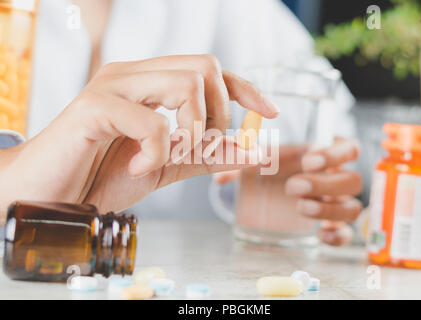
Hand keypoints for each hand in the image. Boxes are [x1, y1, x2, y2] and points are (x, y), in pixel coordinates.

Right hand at [0, 55, 278, 221]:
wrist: (52, 194)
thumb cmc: (103, 176)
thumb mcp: (167, 166)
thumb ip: (207, 156)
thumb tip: (252, 150)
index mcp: (150, 83)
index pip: (210, 70)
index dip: (244, 88)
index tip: (271, 111)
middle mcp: (133, 74)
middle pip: (204, 66)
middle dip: (218, 112)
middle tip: (202, 146)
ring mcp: (113, 85)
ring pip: (184, 83)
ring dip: (193, 129)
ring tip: (170, 156)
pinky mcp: (94, 106)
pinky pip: (152, 122)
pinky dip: (157, 152)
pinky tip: (138, 167)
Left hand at [214, 138, 362, 245]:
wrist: (276, 187)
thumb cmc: (274, 166)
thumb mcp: (260, 160)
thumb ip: (243, 164)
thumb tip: (220, 179)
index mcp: (327, 154)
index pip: (349, 149)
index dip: (334, 155)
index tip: (307, 161)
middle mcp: (338, 177)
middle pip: (352, 181)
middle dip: (324, 184)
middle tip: (293, 187)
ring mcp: (338, 202)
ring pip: (353, 208)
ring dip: (329, 209)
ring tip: (300, 208)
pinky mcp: (334, 224)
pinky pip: (348, 233)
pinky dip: (339, 236)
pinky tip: (320, 235)